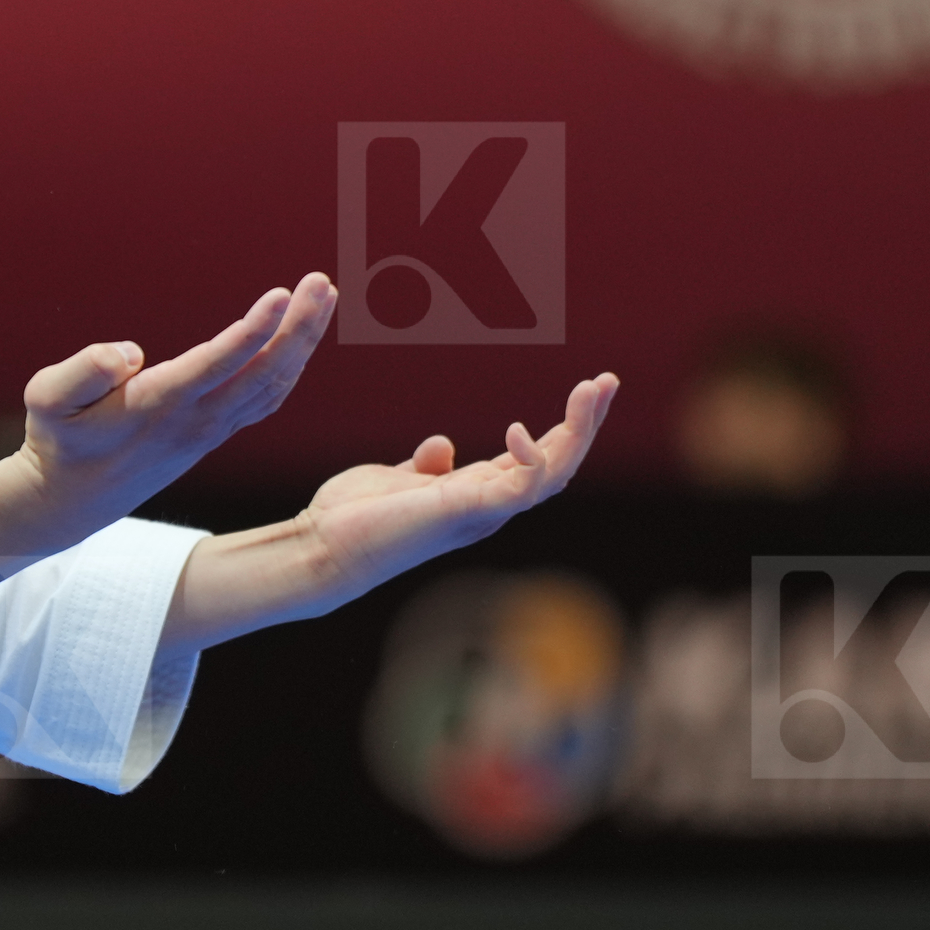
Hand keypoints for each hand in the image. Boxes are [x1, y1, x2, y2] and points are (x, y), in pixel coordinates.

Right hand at [17, 271, 339, 528]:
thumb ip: (82, 371)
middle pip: (262, 374)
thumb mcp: (47, 402)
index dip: (251, 332)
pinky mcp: (215, 432)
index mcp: (156, 406)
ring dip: (303, 341)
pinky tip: (303, 337)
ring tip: (324, 295)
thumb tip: (129, 353)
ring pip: (272, 386)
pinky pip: (266, 398)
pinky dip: (292, 365)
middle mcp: (194, 421)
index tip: (281, 295)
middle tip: (322, 282)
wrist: (73, 501)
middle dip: (298, 327)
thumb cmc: (58, 440)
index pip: (215, 366)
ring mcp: (210, 430)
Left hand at [158, 373, 619, 657]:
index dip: (565, 429)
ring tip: (592, 390)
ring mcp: (482, 513)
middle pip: (559, 466)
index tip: (587, 390)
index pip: (537, 461)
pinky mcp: (467, 513)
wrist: (322, 548)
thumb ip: (425, 467)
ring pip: (553, 475)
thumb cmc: (353, 519)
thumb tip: (444, 445)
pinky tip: (520, 429)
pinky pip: (520, 487)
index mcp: (476, 496)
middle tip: (607, 382)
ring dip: (578, 433)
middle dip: (586, 425)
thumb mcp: (397, 480)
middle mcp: (489, 507)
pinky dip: (530, 458)